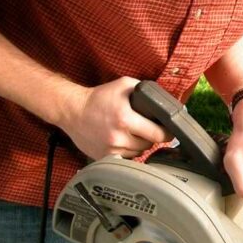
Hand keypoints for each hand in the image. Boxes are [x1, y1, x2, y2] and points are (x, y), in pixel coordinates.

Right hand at [58, 76, 172, 159]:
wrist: (72, 110)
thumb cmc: (98, 97)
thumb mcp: (124, 85)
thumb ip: (145, 90)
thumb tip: (164, 100)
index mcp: (125, 119)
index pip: (157, 134)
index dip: (167, 134)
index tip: (170, 132)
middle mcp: (118, 137)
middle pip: (149, 145)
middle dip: (152, 137)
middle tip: (149, 128)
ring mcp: (110, 150)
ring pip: (138, 153)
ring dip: (140, 145)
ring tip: (134, 133)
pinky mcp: (103, 157)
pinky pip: (126, 157)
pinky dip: (128, 150)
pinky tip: (124, 140)